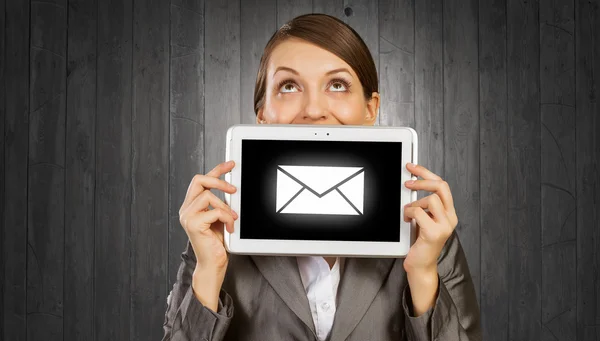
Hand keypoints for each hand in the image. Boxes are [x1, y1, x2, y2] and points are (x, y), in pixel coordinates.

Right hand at [178, 161, 237, 309]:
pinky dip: (227, 218)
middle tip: (234, 189)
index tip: (231, 164)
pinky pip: (215, 211)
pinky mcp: (193, 224)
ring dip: (225, 207)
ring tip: (232, 219)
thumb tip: (232, 188)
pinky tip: (230, 228)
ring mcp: (187, 216)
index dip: (216, 170)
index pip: (201, 180)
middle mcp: (186, 209)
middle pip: (199, 180)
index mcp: (191, 205)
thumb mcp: (220, 218)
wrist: (213, 264)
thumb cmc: (217, 243)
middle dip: (219, 180)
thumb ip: (220, 204)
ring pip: (208, 196)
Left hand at [403, 162, 457, 273]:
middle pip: (441, 186)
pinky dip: (409, 213)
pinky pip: (419, 212)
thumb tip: (412, 183)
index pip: (442, 185)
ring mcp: (444, 225)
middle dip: (423, 180)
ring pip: (430, 199)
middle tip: (408, 182)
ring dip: (414, 203)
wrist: (420, 265)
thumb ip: (424, 204)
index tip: (412, 167)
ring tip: (409, 214)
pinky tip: (407, 220)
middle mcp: (450, 218)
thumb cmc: (420, 242)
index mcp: (449, 212)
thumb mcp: (424, 219)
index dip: (426, 173)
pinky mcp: (434, 233)